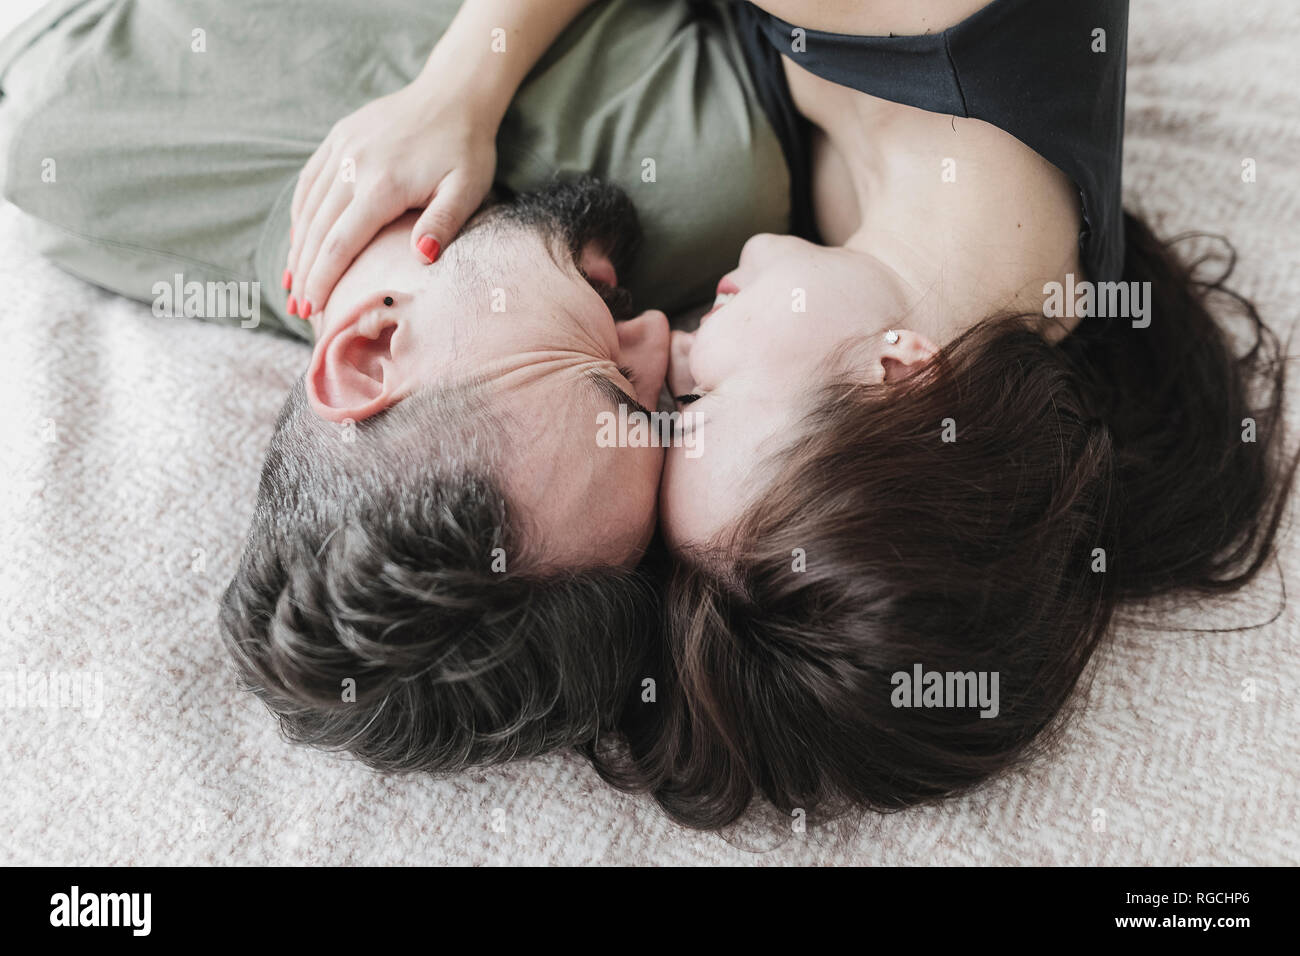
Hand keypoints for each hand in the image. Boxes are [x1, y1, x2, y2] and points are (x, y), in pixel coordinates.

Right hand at [284, 79, 496, 318]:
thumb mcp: (467, 189)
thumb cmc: (465, 149)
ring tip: (292, 282)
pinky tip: (299, 239)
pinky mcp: (338, 137)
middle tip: (298, 309)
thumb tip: (420, 257)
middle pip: (316, 230)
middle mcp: (353, 165)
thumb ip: (443, 224)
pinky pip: (309, 181)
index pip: (340, 243)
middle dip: (304, 273)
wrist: (454, 94)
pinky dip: (300, 213)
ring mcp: (341, 148)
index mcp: (382, 184)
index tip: (312, 310)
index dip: (322, 280)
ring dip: (297, 247)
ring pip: (307, 207)